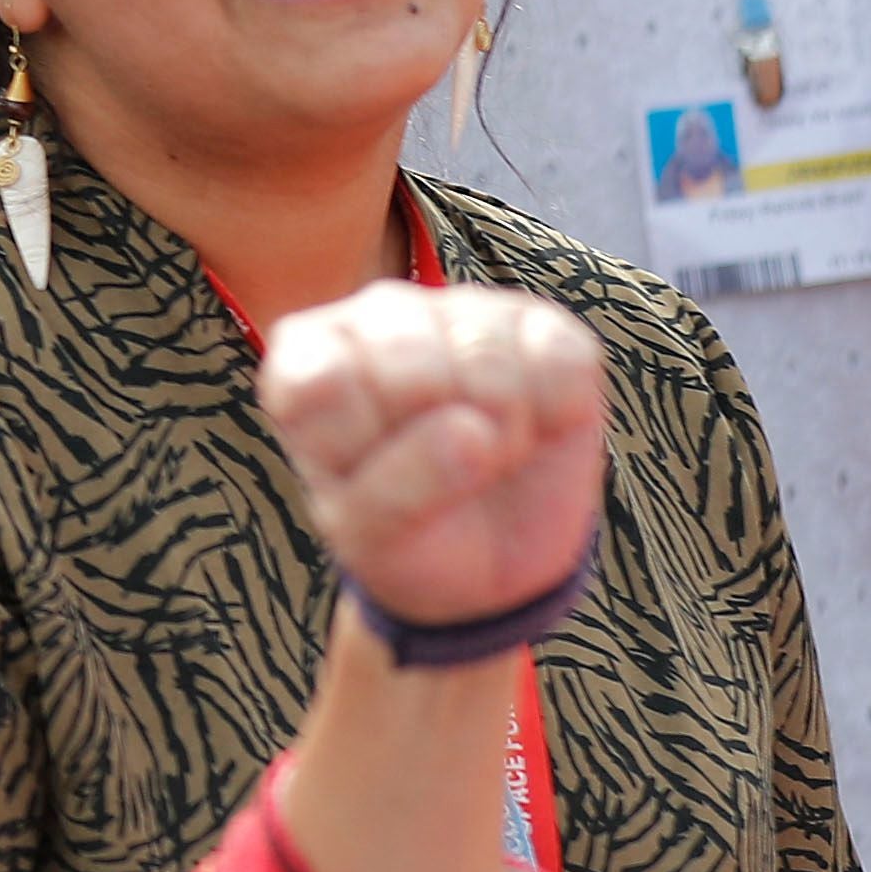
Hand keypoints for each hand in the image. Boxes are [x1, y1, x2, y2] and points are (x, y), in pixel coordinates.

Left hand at [256, 281, 604, 637]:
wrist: (488, 561)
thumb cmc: (407, 534)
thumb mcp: (372, 537)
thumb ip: (397, 489)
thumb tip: (474, 432)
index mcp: (307, 358)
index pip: (325, 381)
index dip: (362, 447)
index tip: (367, 477)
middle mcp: (377, 315)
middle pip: (412, 364)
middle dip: (438, 444)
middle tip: (441, 473)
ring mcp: (461, 310)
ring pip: (490, 360)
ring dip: (504, 437)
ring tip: (489, 456)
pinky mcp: (539, 324)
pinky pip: (562, 360)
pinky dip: (558, 416)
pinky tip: (536, 429)